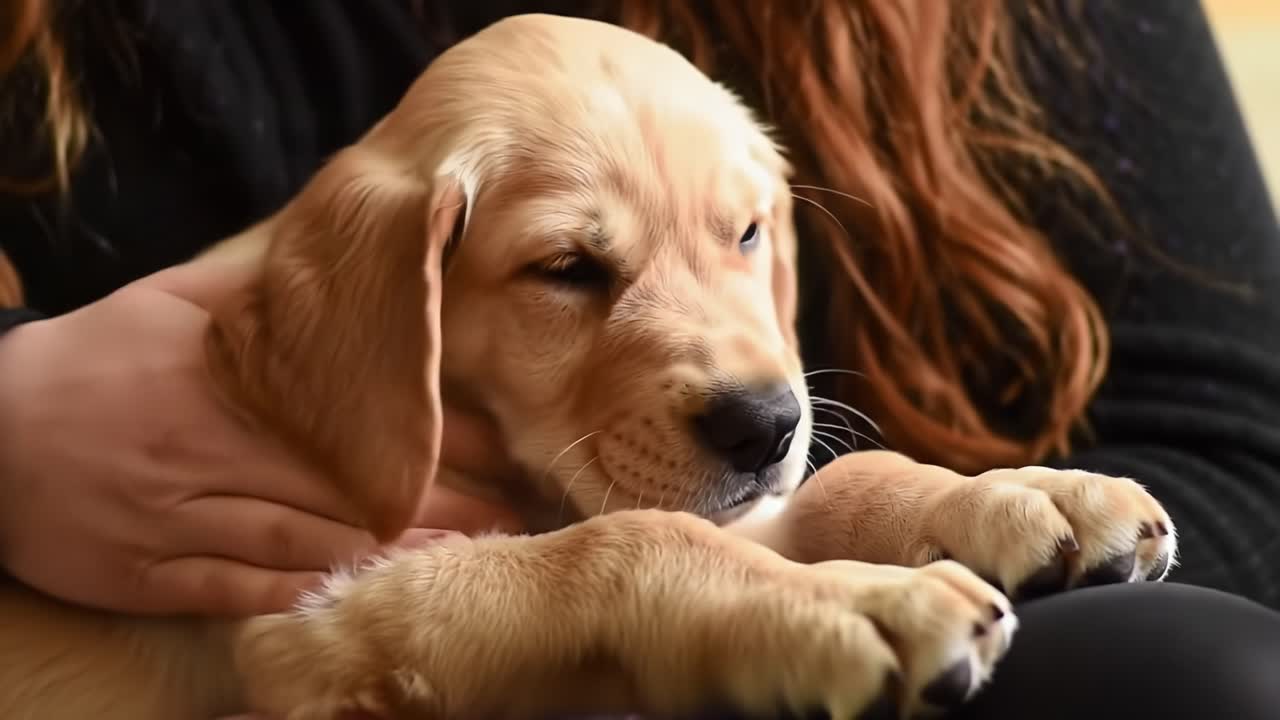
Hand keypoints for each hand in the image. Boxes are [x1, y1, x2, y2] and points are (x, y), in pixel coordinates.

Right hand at [0, 262, 520, 617]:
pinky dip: (303, 598)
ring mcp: (181, 522)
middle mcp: (213, 457)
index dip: (437, 435)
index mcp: (231, 389)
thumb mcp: (173, 304)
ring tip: (468, 560)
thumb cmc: (92, 359)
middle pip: (346, 486)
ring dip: (391, 555)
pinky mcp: (152, 575)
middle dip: (440, 503)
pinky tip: (365, 602)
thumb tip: (343, 279)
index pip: (358, 416)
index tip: (503, 444)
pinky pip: (238, 592)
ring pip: (305, 544)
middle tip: (513, 513)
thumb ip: (261, 299)